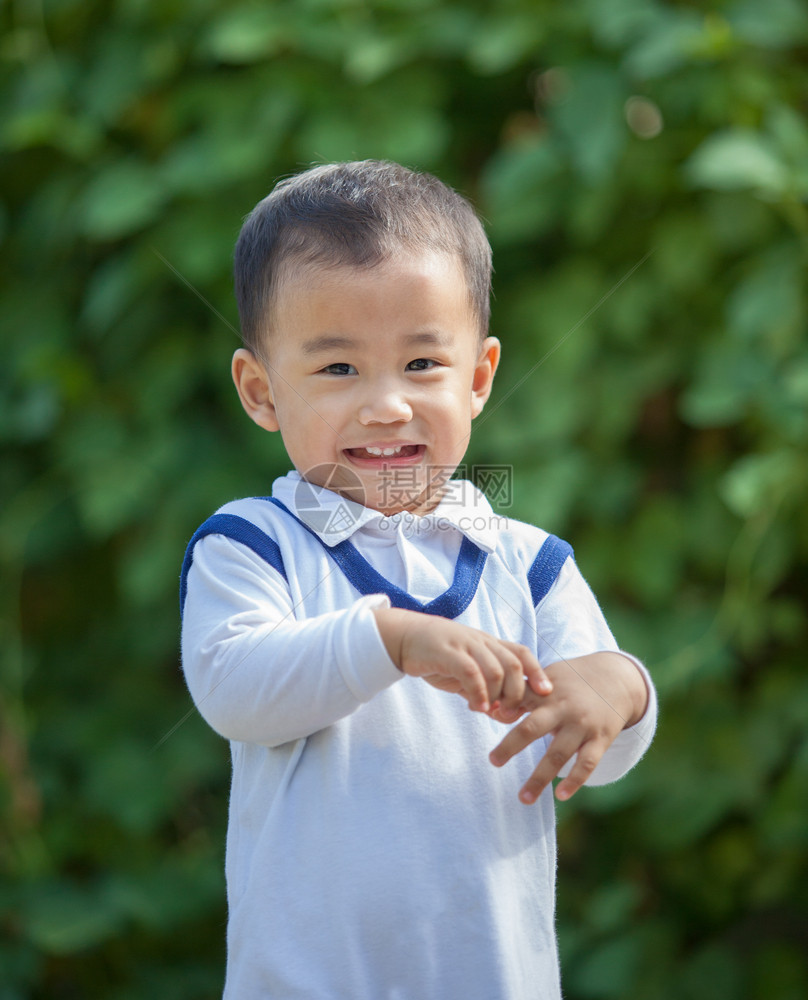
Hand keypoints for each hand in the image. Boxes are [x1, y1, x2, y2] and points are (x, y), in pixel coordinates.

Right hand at [373, 608, 551, 713]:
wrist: (405, 638)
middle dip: (518, 692)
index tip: (546, 694)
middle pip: (513, 664)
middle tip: (509, 713)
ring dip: (497, 696)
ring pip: (496, 669)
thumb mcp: (466, 673)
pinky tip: (477, 707)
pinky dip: (479, 693)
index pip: (521, 653)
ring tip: (488, 712)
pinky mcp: (447, 653)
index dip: (537, 672)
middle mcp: (481, 642)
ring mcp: (465, 645)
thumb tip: (502, 715)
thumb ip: (484, 690)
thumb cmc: (438, 658)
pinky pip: (471, 673)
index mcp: (489, 644)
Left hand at [489, 652, 647, 802]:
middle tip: (493, 761)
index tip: (480, 712)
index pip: (518, 699)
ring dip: (539, 778)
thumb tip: (489, 709)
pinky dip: (575, 781)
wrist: (617, 680)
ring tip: (523, 798)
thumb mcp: (547, 678)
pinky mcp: (600, 740)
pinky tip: (561, 795)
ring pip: (558, 754)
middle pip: (532, 728)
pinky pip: (587, 764)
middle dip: (511, 746)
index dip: (501, 707)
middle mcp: (563, 709)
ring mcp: (582, 726)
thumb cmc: (572, 680)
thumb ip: (520, 693)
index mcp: (546, 692)